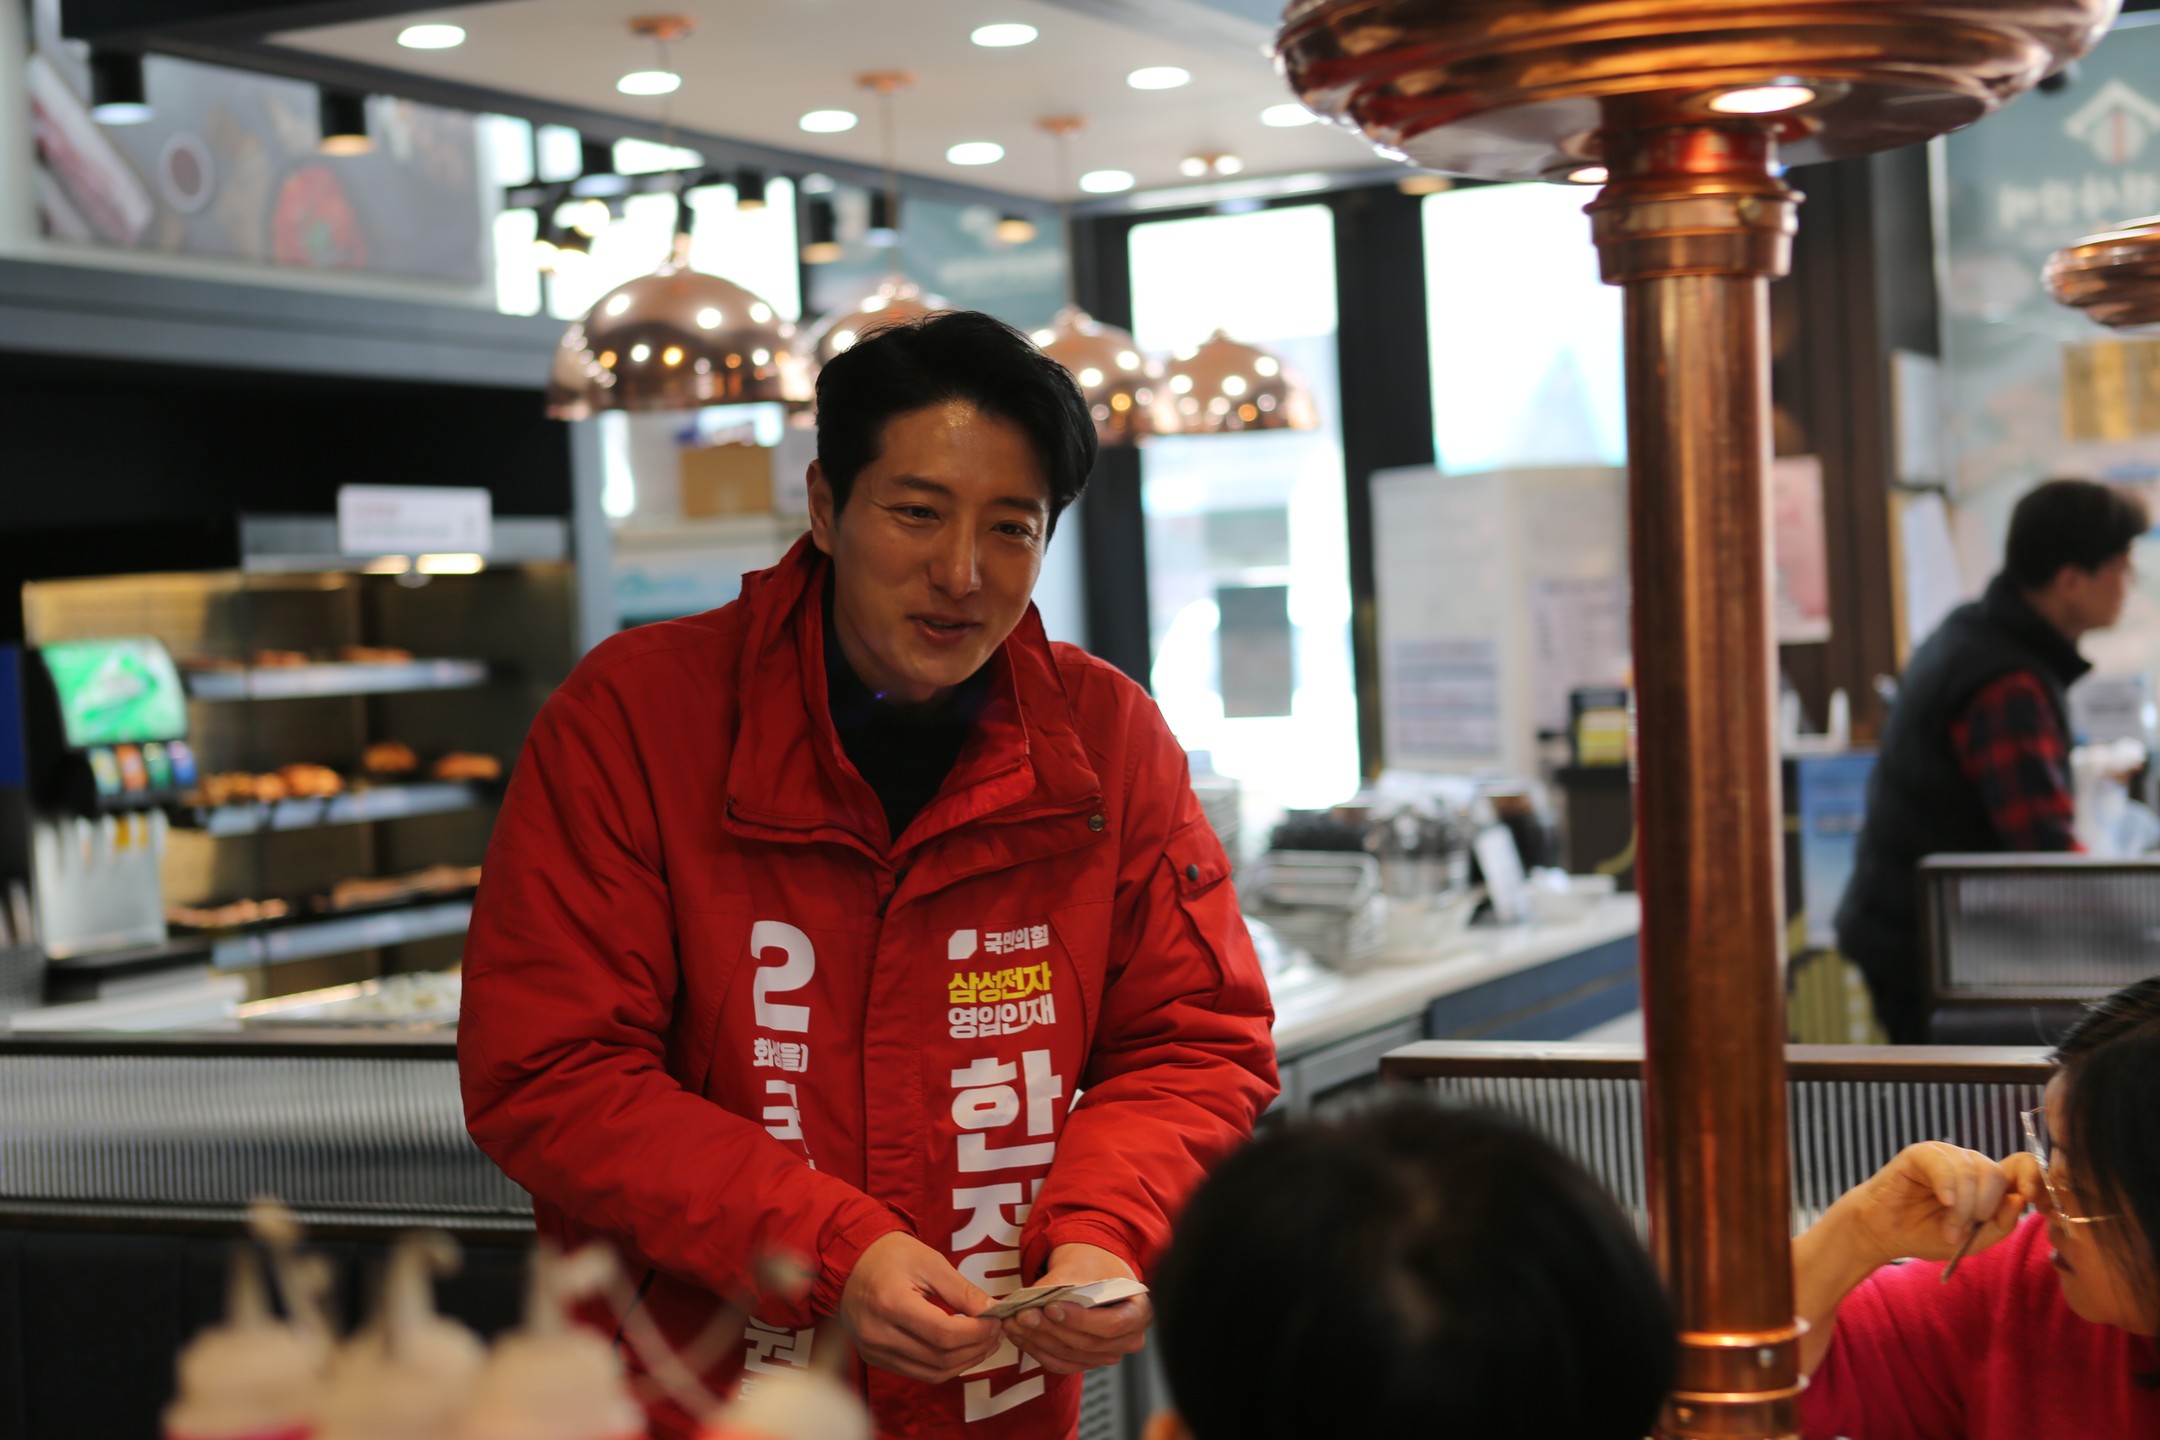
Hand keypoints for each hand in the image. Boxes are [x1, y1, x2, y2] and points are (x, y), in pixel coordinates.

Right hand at [838, 1232, 1001, 1383]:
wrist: (852, 1261)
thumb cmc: (891, 1255)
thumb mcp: (931, 1262)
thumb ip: (962, 1290)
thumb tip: (993, 1311)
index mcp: (890, 1303)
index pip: (944, 1334)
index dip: (977, 1332)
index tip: (996, 1321)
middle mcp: (877, 1333)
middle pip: (940, 1357)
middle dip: (976, 1347)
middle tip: (997, 1332)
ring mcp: (873, 1350)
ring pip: (932, 1372)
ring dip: (965, 1362)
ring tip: (985, 1343)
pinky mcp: (874, 1358)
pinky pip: (918, 1373)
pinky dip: (945, 1366)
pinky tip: (962, 1350)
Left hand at [1002, 1243, 1152, 1375]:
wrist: (1094, 1269)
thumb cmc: (1094, 1264)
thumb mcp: (1080, 1265)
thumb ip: (1058, 1283)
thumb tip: (1030, 1301)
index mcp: (1139, 1312)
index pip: (1111, 1324)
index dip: (1079, 1320)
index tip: (1050, 1307)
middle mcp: (1129, 1339)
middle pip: (1088, 1343)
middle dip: (1050, 1329)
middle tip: (1021, 1315)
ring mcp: (1108, 1354)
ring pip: (1071, 1356)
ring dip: (1038, 1341)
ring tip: (1013, 1323)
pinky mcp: (1087, 1361)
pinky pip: (1061, 1363)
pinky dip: (1038, 1350)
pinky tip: (1019, 1335)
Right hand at [1835, 1142, 2039, 1268]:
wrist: (1886, 1234)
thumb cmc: (1929, 1234)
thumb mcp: (1975, 1240)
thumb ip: (2002, 1223)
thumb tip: (2021, 1200)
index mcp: (1988, 1182)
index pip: (2023, 1165)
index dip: (2033, 1177)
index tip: (2030, 1198)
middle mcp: (1970, 1164)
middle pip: (1998, 1173)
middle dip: (1984, 1208)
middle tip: (1962, 1233)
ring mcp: (1945, 1155)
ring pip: (1973, 1172)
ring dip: (1962, 1209)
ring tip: (1947, 1230)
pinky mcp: (1920, 1154)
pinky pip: (1944, 1165)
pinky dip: (1948, 1188)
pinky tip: (1942, 1203)